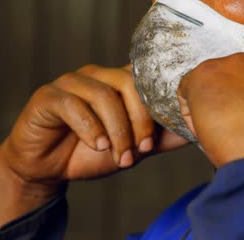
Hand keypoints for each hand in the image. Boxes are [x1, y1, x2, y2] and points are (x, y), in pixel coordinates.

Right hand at [0, 65, 187, 228]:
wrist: (47, 168)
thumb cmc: (88, 152)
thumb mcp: (132, 148)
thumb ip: (160, 138)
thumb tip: (196, 132)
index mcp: (117, 82)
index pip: (145, 78)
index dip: (156, 105)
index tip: (157, 139)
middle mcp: (96, 76)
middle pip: (127, 83)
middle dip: (139, 120)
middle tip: (141, 150)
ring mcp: (70, 82)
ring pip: (103, 96)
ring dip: (116, 131)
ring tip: (119, 157)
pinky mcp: (48, 96)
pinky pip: (72, 105)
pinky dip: (89, 128)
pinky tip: (96, 146)